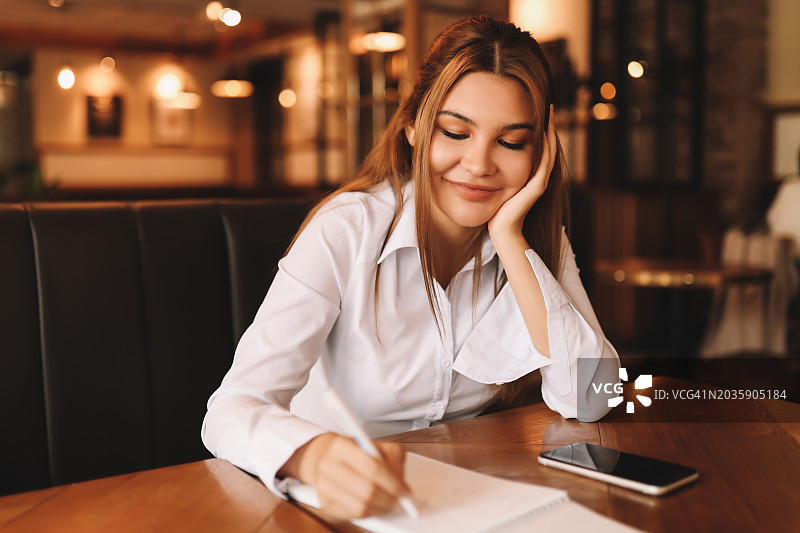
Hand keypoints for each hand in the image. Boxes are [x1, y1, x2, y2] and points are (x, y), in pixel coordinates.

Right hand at [280, 433, 410, 519]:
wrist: (328, 458)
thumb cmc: (356, 452)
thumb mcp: (377, 445)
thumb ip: (394, 457)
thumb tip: (401, 484)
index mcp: (341, 446)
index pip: (372, 468)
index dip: (393, 483)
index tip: (405, 491)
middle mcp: (328, 466)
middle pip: (367, 490)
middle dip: (389, 499)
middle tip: (400, 499)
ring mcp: (324, 487)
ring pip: (361, 507)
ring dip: (381, 508)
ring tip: (388, 502)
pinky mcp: (325, 504)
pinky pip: (353, 516)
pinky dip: (369, 513)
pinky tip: (374, 504)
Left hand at [488, 105, 556, 240]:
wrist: (501, 230)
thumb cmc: (496, 210)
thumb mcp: (497, 185)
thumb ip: (497, 173)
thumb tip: (485, 160)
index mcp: (530, 175)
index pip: (539, 148)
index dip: (540, 131)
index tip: (536, 113)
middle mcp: (539, 177)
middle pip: (548, 147)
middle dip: (548, 127)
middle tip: (548, 107)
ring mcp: (540, 182)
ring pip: (550, 151)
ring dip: (550, 132)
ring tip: (549, 114)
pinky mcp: (538, 187)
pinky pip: (545, 162)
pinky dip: (547, 147)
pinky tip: (545, 132)